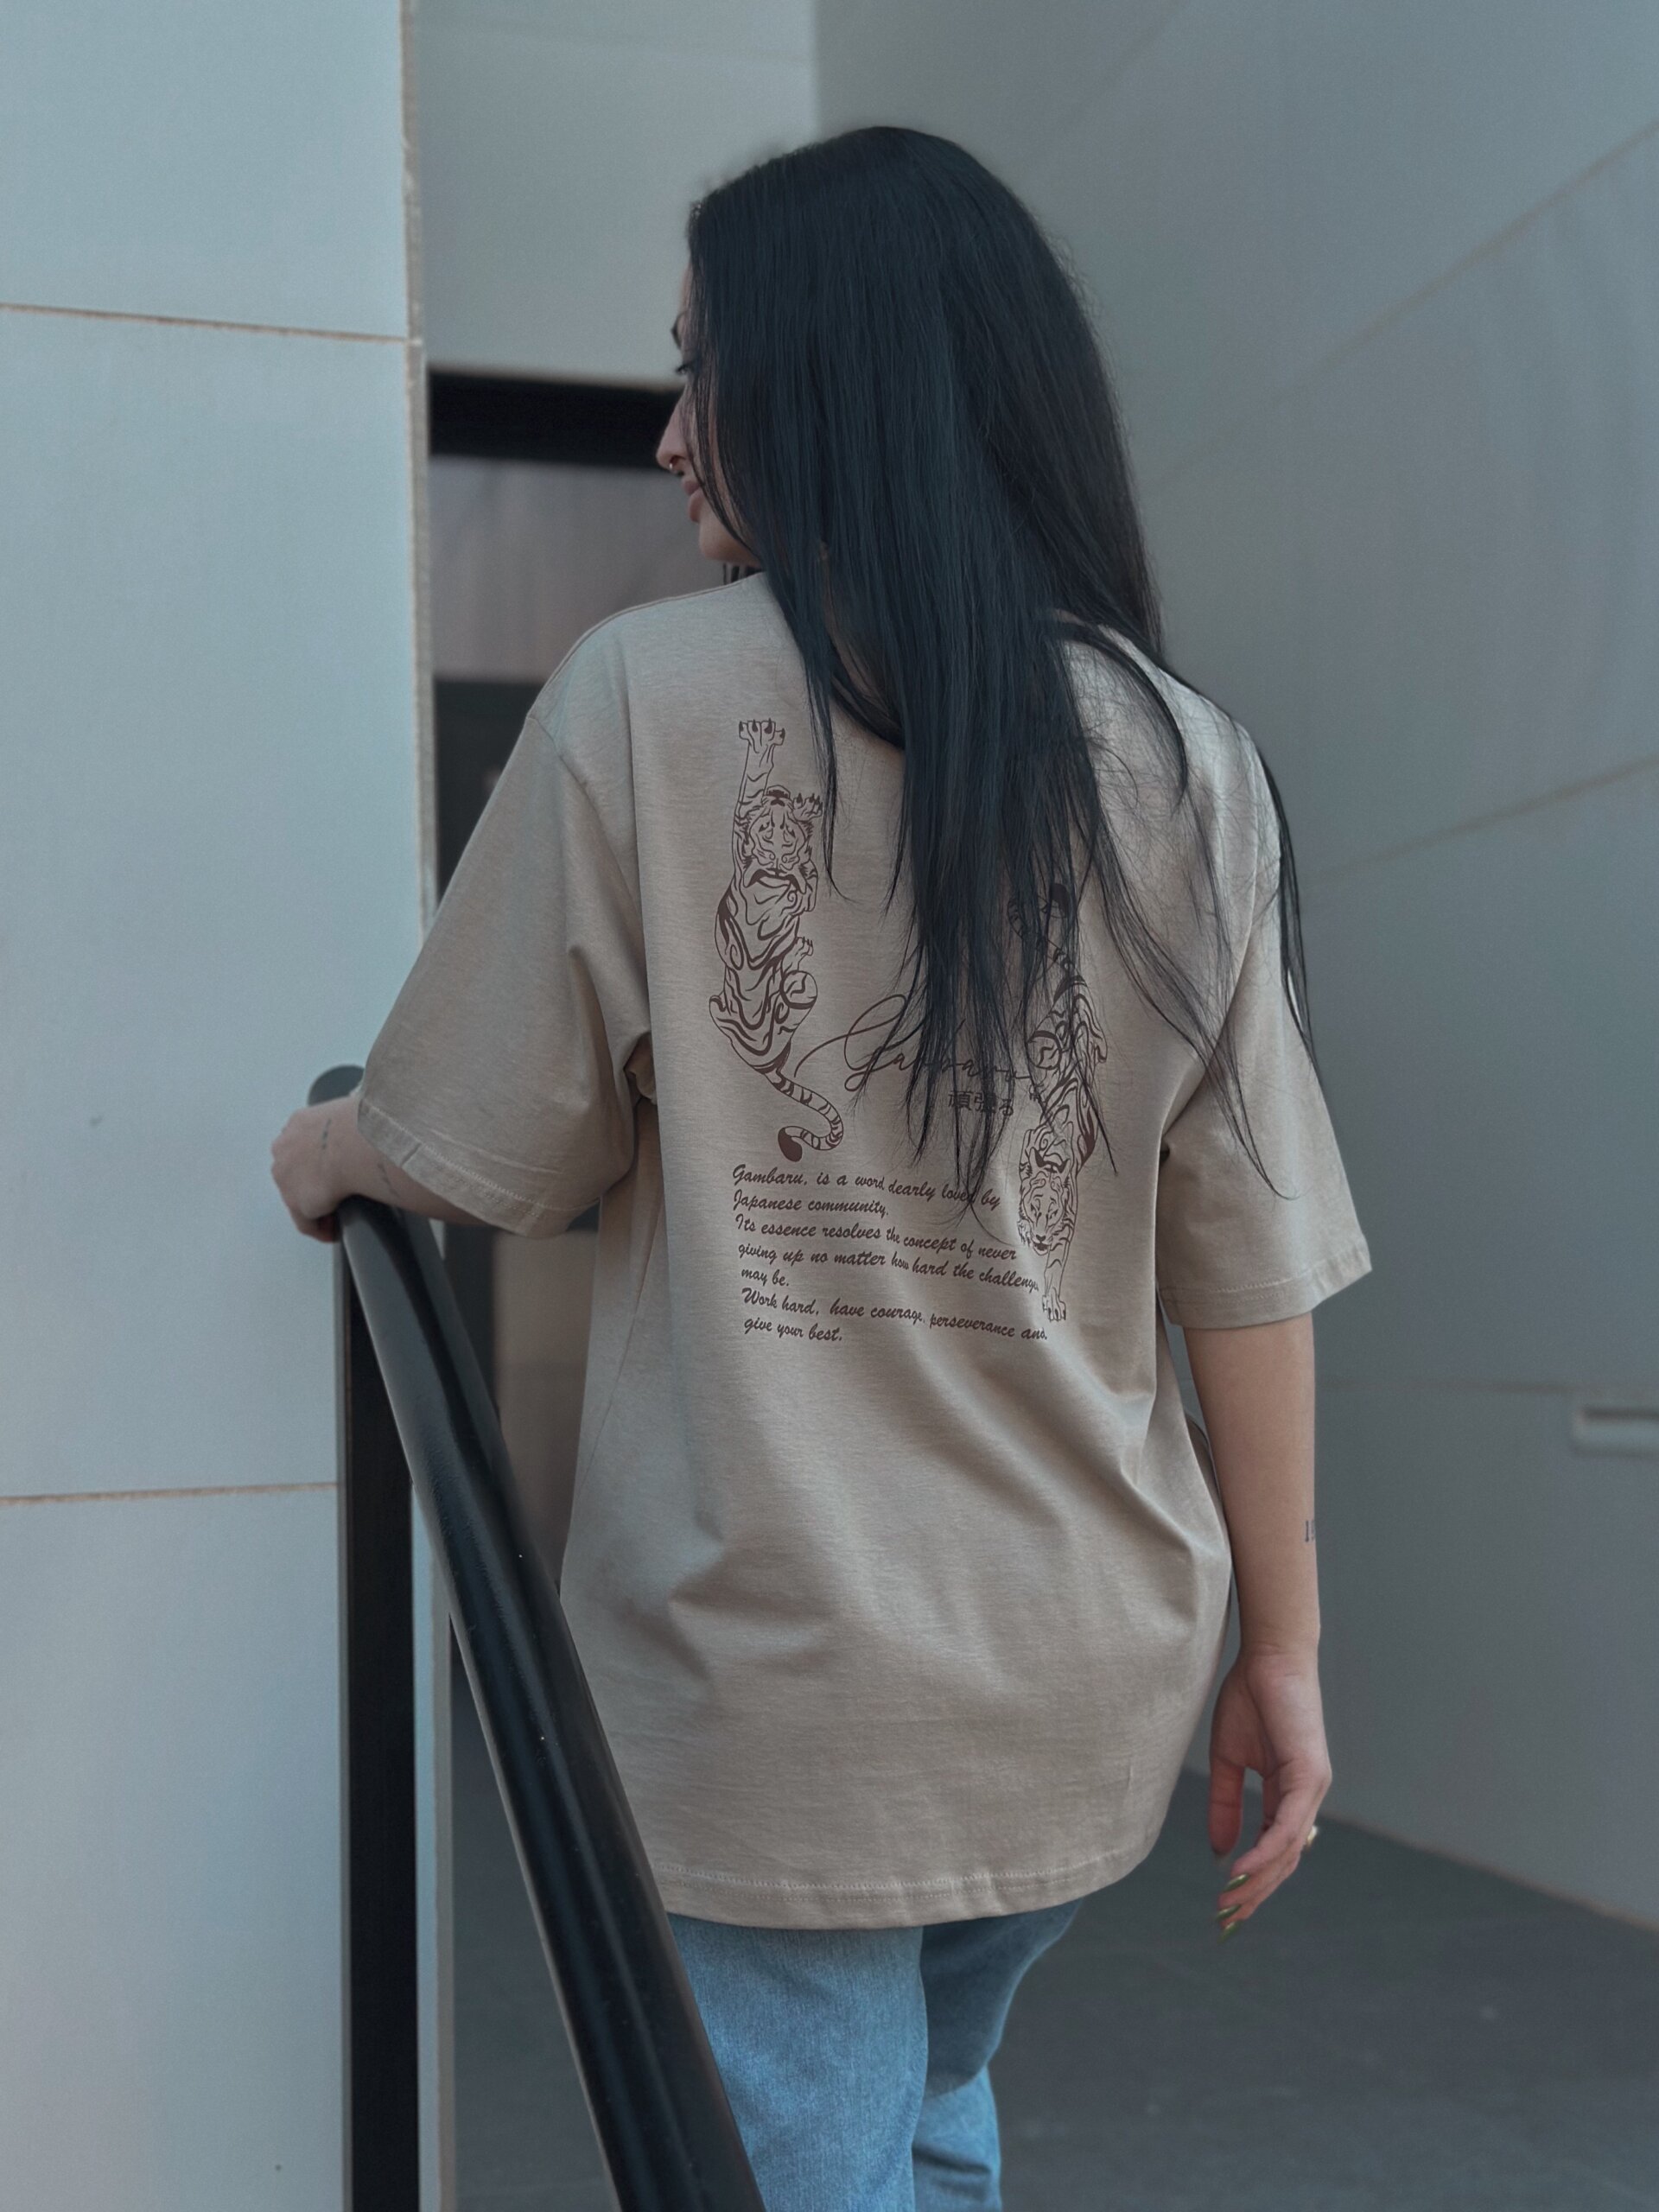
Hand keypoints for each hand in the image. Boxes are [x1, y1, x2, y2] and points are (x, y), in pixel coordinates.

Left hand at [270, 1100, 348, 1242]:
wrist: (354, 1143)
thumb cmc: (361, 1124)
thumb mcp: (353, 1111)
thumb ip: (350, 1121)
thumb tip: (371, 1126)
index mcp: (299, 1123)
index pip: (303, 1144)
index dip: (317, 1161)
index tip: (332, 1169)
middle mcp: (285, 1149)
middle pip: (295, 1171)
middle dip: (312, 1183)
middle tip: (334, 1193)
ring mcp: (286, 1178)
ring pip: (298, 1196)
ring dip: (314, 1205)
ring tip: (334, 1216)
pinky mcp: (296, 1203)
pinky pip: (306, 1222)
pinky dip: (320, 1228)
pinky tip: (334, 1231)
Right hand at [1208, 1646, 1330, 1929]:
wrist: (1268, 1656)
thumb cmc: (1250, 1697)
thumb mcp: (1228, 1758)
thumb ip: (1225, 1802)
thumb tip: (1220, 1850)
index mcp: (1288, 1793)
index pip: (1274, 1849)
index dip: (1252, 1879)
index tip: (1225, 1905)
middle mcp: (1306, 1797)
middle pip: (1284, 1860)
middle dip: (1255, 1894)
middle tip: (1225, 1922)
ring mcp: (1312, 1789)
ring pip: (1288, 1851)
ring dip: (1258, 1882)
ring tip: (1230, 1905)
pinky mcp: (1309, 1776)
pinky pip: (1287, 1826)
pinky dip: (1265, 1852)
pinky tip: (1243, 1872)